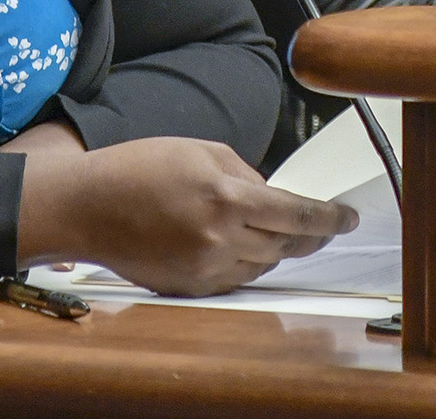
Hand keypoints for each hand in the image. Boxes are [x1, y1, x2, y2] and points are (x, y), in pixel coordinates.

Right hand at [15, 136, 357, 296]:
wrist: (86, 207)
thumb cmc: (135, 169)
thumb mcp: (199, 149)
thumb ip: (244, 172)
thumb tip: (270, 194)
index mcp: (226, 197)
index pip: (297, 213)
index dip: (330, 219)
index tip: (348, 219)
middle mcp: (220, 237)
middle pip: (285, 243)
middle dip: (307, 234)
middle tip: (319, 226)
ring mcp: (205, 267)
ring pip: (263, 263)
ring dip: (272, 246)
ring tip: (262, 226)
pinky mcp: (191, 286)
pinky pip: (236, 278)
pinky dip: (244, 260)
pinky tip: (233, 242)